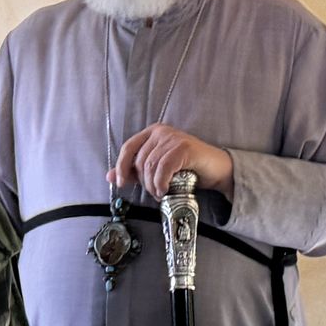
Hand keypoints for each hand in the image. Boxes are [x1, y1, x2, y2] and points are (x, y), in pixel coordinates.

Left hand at [110, 124, 233, 199]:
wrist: (215, 169)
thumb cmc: (186, 168)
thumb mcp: (157, 169)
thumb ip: (134, 171)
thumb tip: (109, 176)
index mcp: (152, 133)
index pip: (128, 147)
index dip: (121, 166)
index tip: (119, 183)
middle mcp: (161, 131)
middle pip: (140, 160)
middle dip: (144, 182)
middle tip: (154, 192)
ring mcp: (173, 137)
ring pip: (150, 166)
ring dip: (153, 185)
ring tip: (160, 193)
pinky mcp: (184, 147)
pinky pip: (164, 167)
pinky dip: (161, 182)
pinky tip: (165, 190)